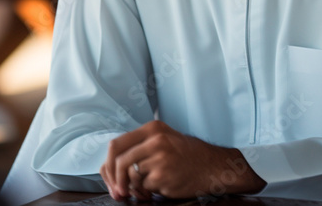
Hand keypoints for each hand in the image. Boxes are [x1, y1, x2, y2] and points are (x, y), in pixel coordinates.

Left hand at [99, 120, 265, 200]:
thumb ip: (140, 146)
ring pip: (131, 176)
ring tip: (148, 188)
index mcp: (152, 129)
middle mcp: (155, 141)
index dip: (108, 164)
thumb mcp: (164, 139)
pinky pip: (145, 187)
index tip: (110, 176)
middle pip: (119, 162)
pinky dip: (149, 191)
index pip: (116, 145)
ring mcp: (160, 158)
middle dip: (115, 180)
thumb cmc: (187, 155)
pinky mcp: (164, 176)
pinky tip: (161, 187)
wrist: (213, 167)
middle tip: (119, 191)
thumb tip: (111, 166)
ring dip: (135, 187)